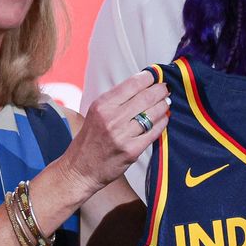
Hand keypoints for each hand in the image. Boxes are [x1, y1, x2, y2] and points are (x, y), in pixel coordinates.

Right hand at [56, 71, 168, 197]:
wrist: (79, 170)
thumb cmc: (89, 140)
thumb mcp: (96, 113)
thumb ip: (117, 100)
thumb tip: (143, 86)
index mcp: (102, 105)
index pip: (133, 83)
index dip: (150, 77)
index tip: (156, 76)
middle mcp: (112, 118)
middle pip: (147, 96)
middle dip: (161, 90)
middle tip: (166, 88)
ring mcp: (123, 135)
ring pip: (153, 113)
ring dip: (164, 105)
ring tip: (166, 102)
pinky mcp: (132, 150)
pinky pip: (154, 131)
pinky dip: (162, 122)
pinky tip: (164, 119)